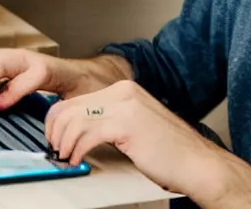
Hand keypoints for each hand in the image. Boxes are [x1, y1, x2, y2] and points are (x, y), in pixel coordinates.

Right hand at [0, 49, 132, 115]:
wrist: (82, 74)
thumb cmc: (78, 87)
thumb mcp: (76, 98)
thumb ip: (60, 106)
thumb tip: (44, 120)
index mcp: (50, 69)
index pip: (30, 76)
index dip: (12, 92)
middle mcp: (32, 61)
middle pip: (2, 64)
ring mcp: (20, 60)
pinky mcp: (12, 65)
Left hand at [44, 79, 219, 196]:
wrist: (196, 161)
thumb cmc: (168, 150)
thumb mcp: (134, 125)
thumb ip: (109, 120)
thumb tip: (78, 129)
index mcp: (124, 90)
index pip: (76, 99)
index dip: (58, 121)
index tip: (55, 138)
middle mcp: (123, 92)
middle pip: (69, 106)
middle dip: (55, 131)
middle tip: (56, 150)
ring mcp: (125, 105)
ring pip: (73, 118)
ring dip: (63, 142)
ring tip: (66, 157)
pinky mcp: (126, 124)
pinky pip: (86, 134)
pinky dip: (75, 150)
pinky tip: (78, 160)